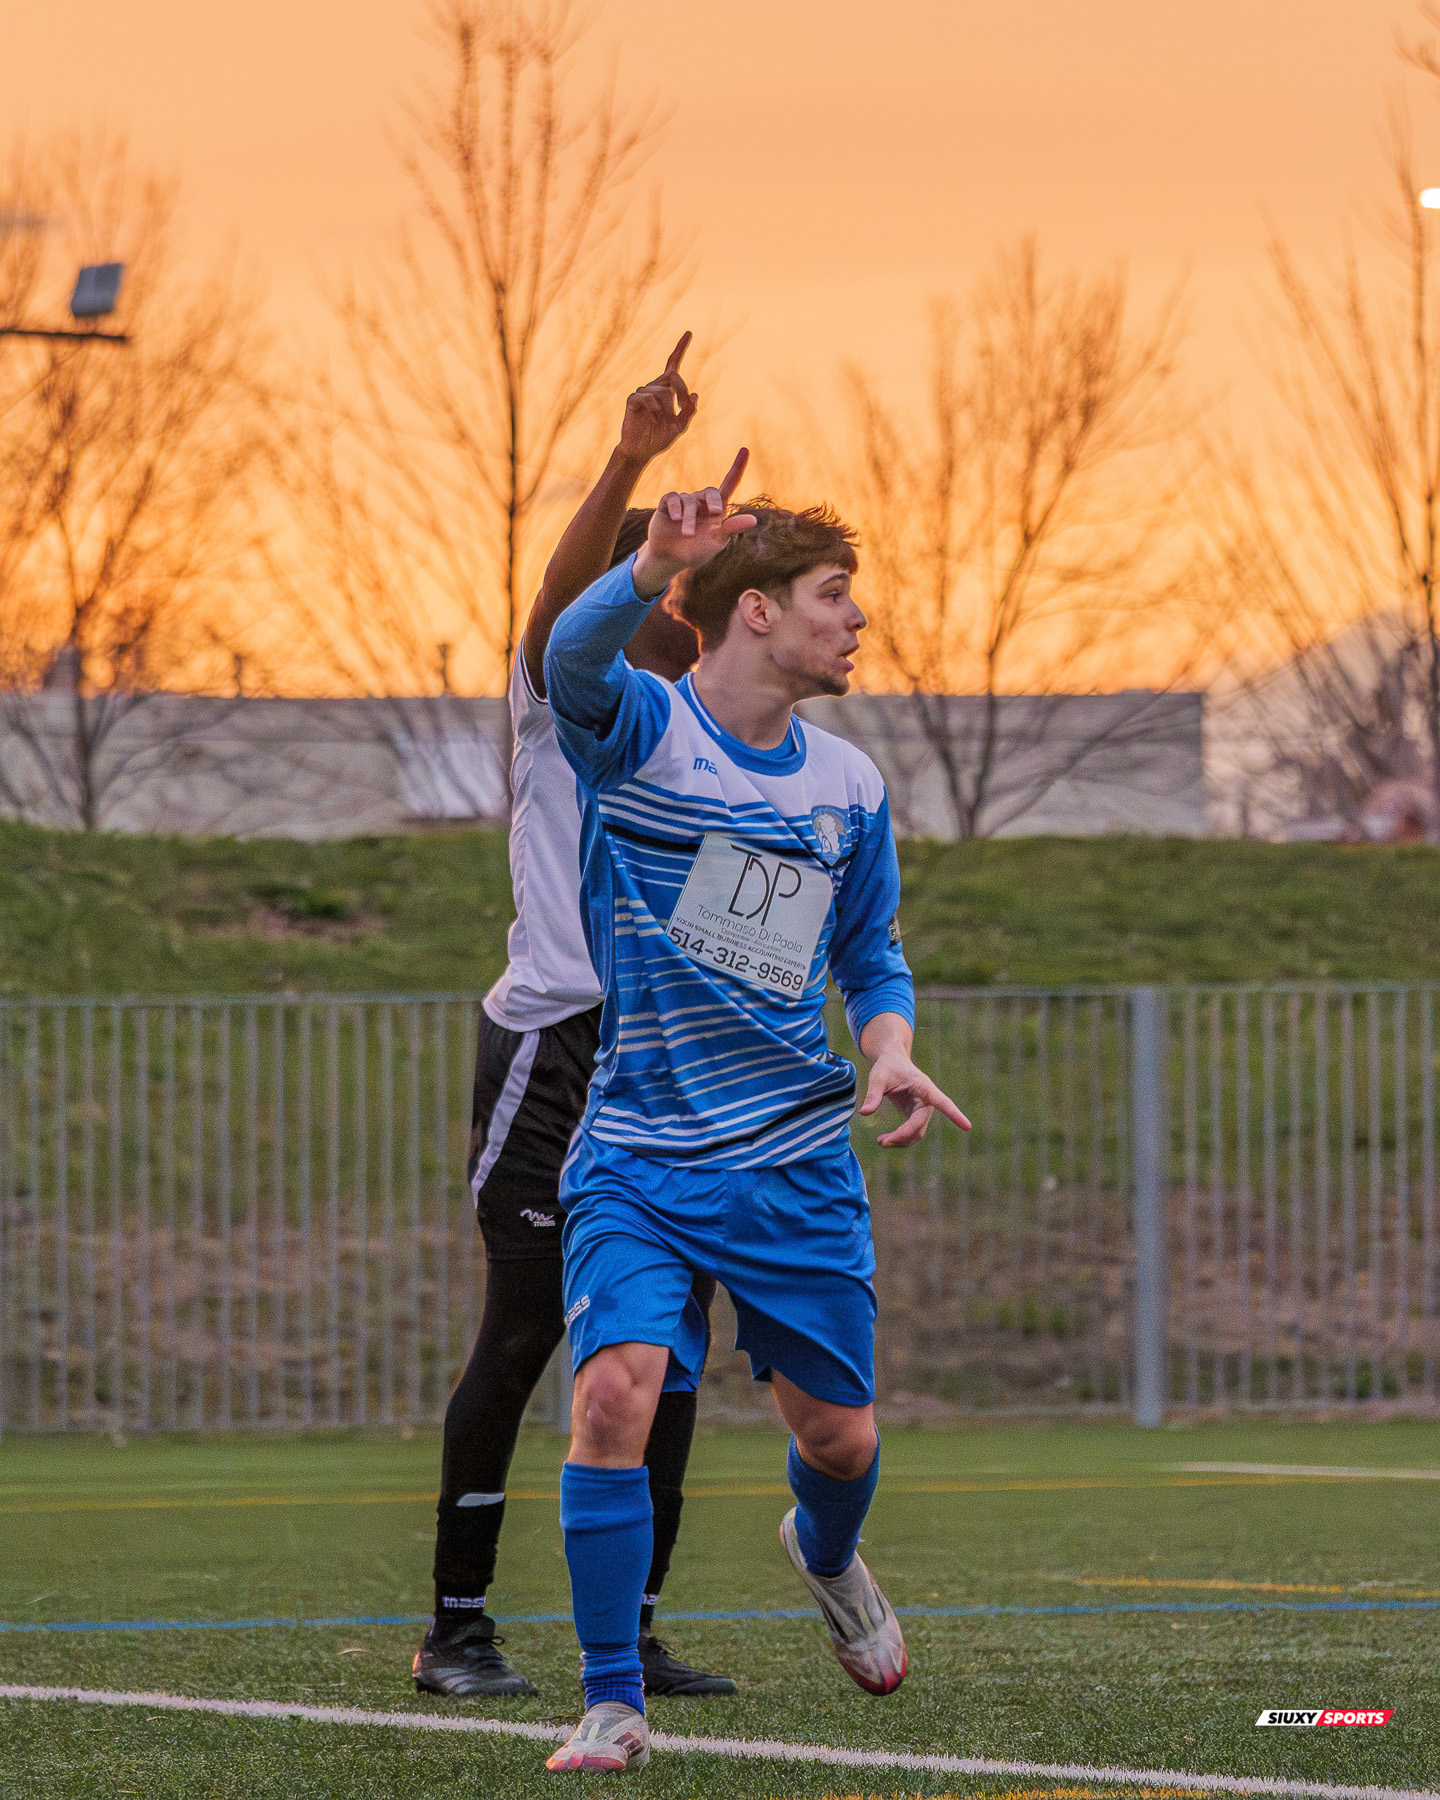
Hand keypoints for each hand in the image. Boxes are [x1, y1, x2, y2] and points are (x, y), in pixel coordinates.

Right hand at [617, 333, 697, 465]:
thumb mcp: (680, 427)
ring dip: (668, 409)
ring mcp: (642, 392)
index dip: (680, 348)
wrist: (640, 451)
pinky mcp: (633, 400)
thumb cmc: (658, 438)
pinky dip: (655, 410)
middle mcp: (654, 387)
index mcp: (666, 390)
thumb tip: (694, 395)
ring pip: (663, 391)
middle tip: (682, 407)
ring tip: (664, 423)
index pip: (673, 365)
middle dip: (682, 390)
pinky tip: (654, 419)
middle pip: (673, 377)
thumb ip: (688, 412)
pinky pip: (648, 398)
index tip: (689, 333)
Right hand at [632, 448, 757, 594]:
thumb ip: (732, 528)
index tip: (745, 449)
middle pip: (710, 492)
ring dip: (688, 518)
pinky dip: (675, 507)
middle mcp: (701, 502)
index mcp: (717, 509)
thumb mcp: (716, 541)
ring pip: (689, 501)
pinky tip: (675, 519)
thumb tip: (754, 520)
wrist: (670, 559)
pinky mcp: (667, 505)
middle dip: (712, 502)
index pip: (729, 484)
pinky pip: (673, 498)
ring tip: (687, 534)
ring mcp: (684, 502)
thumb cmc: (696, 551)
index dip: (737, 468)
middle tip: (714, 513)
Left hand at [858, 1044, 971, 1148]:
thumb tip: (864, 1113)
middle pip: (919, 1126)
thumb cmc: (887, 1066)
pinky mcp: (916, 1115)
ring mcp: (923, 1109)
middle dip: (902, 1136)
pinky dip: (900, 1139)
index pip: (942, 1102)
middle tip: (881, 1142)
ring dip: (901, 1141)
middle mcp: (928, 1100)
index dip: (954, 1114)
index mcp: (924, 1087)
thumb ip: (873, 1094)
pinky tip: (885, 1139)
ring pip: (917, 1133)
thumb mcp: (878, 1077)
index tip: (967, 1127)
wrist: (892, 1061)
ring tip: (880, 1141)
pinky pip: (912, 1133)